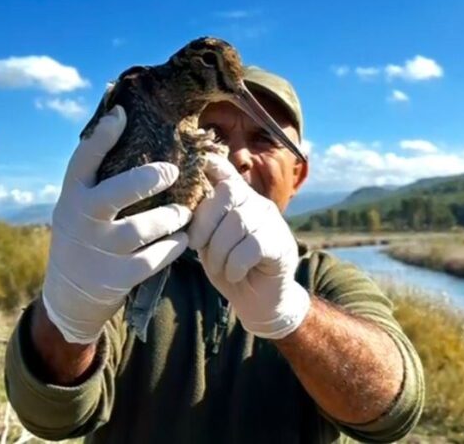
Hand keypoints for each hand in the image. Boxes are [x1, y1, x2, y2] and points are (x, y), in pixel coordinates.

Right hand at [42, 105, 190, 343]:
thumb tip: (121, 126)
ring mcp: (98, 250)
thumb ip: (97, 181)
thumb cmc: (84, 239)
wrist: (69, 296)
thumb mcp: (78, 208)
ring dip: (170, 218)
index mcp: (71, 197)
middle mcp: (81, 220)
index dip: (102, 136)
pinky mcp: (115, 277)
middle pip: (117, 192)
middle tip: (172, 171)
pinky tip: (182, 240)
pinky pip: (153, 259)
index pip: (82, 160)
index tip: (123, 115)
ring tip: (184, 213)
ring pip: (142, 228)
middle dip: (148, 179)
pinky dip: (172, 248)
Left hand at [187, 154, 310, 339]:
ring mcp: (272, 222)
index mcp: (237, 201)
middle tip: (197, 247)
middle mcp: (256, 204)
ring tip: (218, 267)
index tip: (198, 162)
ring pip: (238, 222)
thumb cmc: (230, 270)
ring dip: (218, 250)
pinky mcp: (281, 244)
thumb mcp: (209, 244)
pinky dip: (235, 263)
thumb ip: (202, 223)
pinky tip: (235, 274)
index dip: (211, 163)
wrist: (260, 302)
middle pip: (228, 194)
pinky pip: (252, 245)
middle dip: (205, 222)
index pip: (226, 172)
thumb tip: (183, 207)